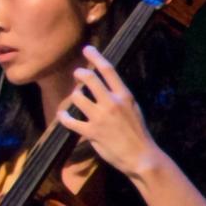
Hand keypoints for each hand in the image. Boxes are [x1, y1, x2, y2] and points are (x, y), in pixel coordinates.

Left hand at [58, 45, 161, 181]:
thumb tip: (106, 86)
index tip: (86, 49)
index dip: (96, 57)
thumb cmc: (138, 133)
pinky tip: (63, 115)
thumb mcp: (133, 109)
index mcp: (125, 95)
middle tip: (77, 74)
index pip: (108, 70)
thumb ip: (120, 97)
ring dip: (74, 97)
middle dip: (80, 74)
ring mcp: (100, 117)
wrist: (141, 156)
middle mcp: (112, 103)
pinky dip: (64, 117)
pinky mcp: (91, 132)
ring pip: (77, 97)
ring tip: (75, 101)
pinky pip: (70, 120)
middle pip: (89, 79)